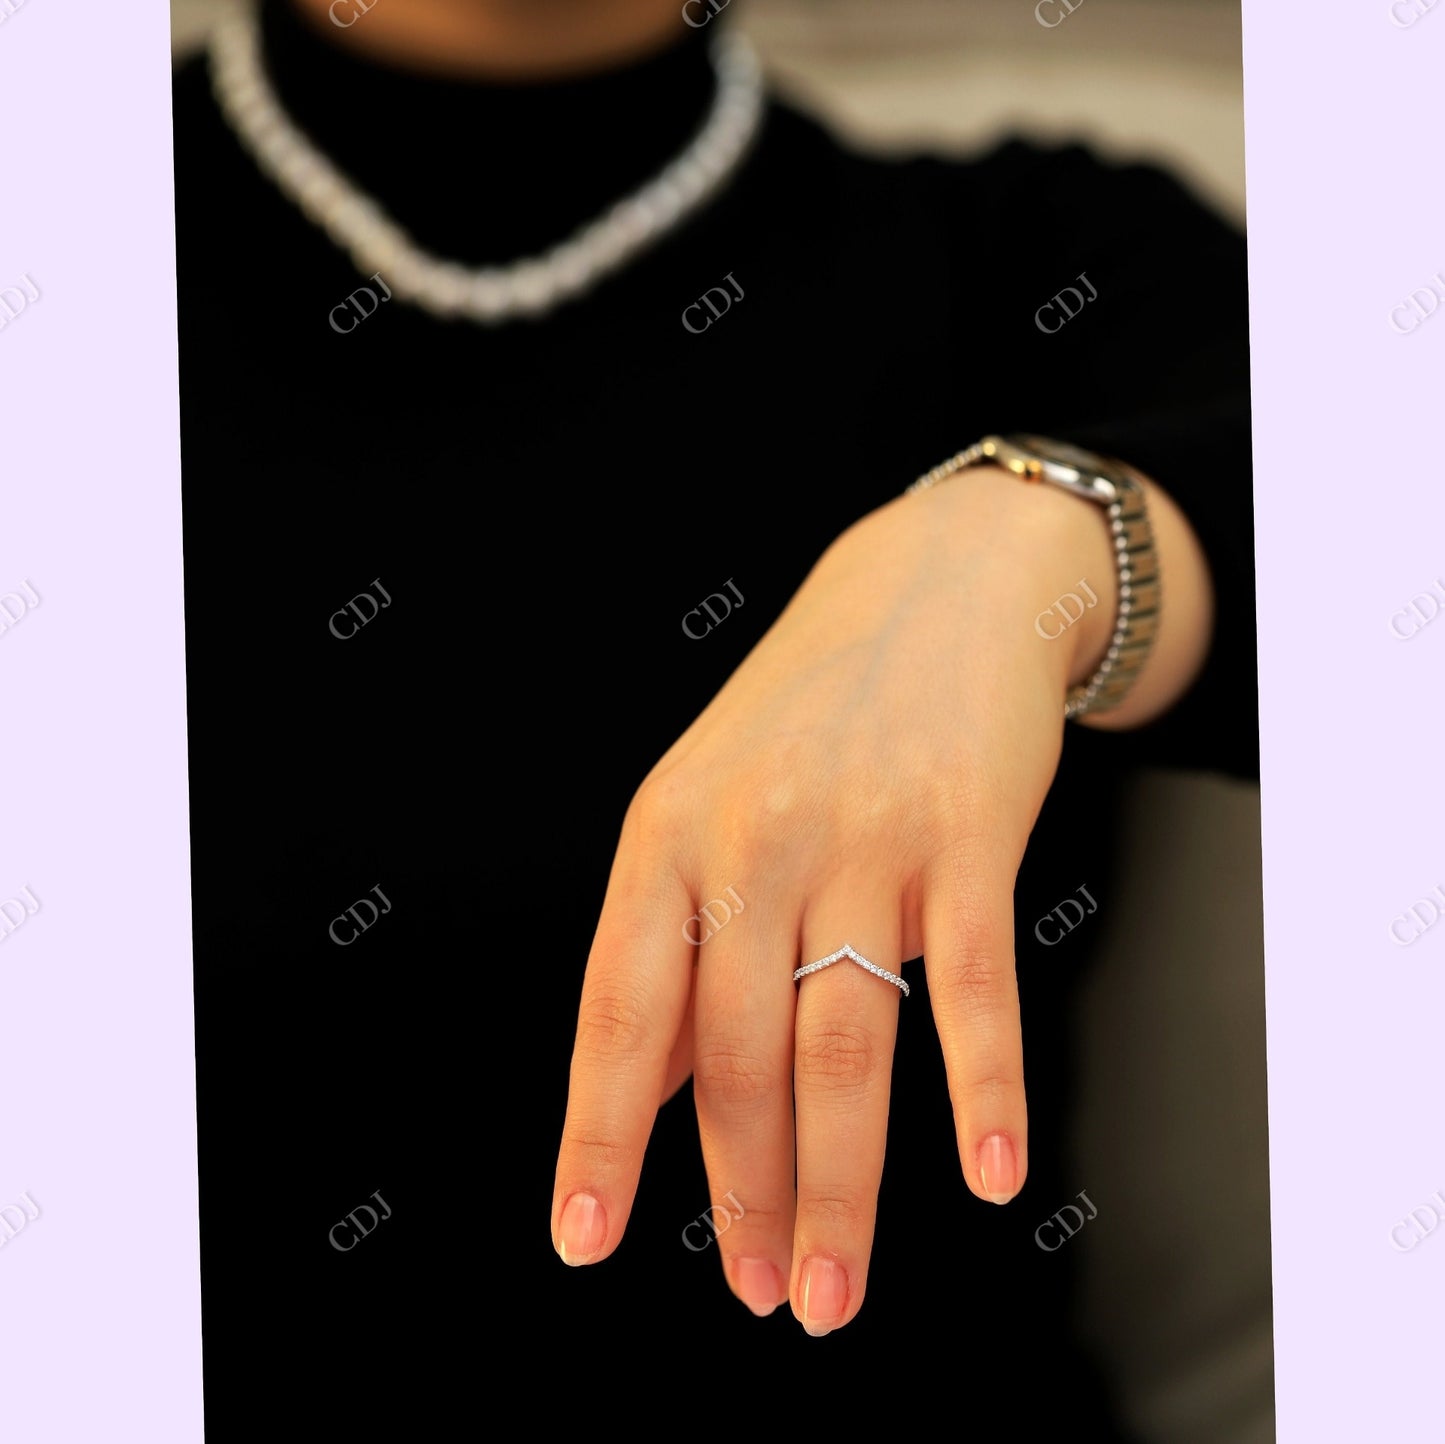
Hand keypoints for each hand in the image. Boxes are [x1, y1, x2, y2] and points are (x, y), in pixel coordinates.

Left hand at [551, 462, 1209, 1332]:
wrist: (933, 589)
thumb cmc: (810, 715)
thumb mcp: (706, 806)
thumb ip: (683, 945)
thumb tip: (661, 1095)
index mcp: (667, 838)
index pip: (618, 1012)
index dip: (599, 1135)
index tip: (585, 1242)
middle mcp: (750, 841)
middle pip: (739, 1054)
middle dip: (743, 1195)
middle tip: (760, 1298)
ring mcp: (860, 836)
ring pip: (842, 1041)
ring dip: (838, 1185)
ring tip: (829, 1289)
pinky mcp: (965, 833)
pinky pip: (973, 982)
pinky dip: (983, 1087)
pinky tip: (990, 1176)